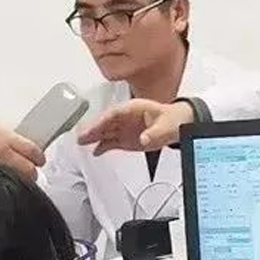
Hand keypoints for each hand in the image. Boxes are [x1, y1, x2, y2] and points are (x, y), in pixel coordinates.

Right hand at [77, 99, 192, 154]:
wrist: (177, 126)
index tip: (94, 127)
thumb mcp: (166, 126)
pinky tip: (96, 151)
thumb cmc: (172, 119)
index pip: (114, 113)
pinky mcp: (126, 139)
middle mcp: (126, 117)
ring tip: (81, 143)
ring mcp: (124, 128)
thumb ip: (154, 133)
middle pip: (106, 122)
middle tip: (81, 136)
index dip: (103, 120)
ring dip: (94, 137)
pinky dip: (103, 146)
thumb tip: (144, 138)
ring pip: (105, 132)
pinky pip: (111, 142)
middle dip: (93, 129)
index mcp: (134, 108)